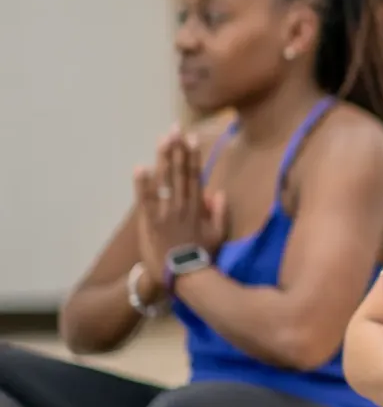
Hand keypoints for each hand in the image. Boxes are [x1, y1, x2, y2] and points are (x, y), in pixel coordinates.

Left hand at [133, 128, 226, 279]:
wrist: (183, 276)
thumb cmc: (201, 257)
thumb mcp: (218, 236)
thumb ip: (219, 213)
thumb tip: (217, 192)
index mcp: (198, 208)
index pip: (195, 176)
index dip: (193, 156)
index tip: (191, 139)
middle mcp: (181, 206)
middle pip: (179, 173)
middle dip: (176, 150)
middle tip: (174, 129)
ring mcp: (164, 213)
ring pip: (164, 181)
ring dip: (162, 159)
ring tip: (161, 140)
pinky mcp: (149, 222)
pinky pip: (145, 200)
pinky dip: (142, 184)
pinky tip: (139, 167)